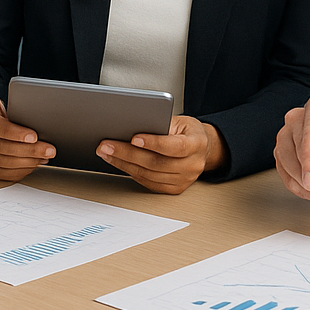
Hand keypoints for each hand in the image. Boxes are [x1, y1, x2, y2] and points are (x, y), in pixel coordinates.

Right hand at [0, 94, 54, 180]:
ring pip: (2, 163)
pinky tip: (33, 165)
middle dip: (29, 150)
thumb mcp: (5, 105)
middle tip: (48, 150)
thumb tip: (41, 125)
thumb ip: (18, 113)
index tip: (35, 136)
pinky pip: (2, 174)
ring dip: (27, 162)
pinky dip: (20, 171)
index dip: (16, 133)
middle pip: (2, 147)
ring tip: (43, 158)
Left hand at [97, 114, 225, 193]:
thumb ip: (161, 124)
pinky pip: (149, 183)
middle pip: (157, 163)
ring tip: (107, 153)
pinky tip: (119, 163)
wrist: (202, 148)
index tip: (134, 138)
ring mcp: (185, 180)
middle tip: (107, 145)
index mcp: (197, 144)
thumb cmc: (187, 131)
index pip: (174, 146)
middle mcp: (193, 165)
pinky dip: (132, 173)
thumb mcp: (179, 121)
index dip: (153, 143)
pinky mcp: (175, 189)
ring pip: (149, 175)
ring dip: (124, 164)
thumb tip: (132, 124)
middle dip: (128, 154)